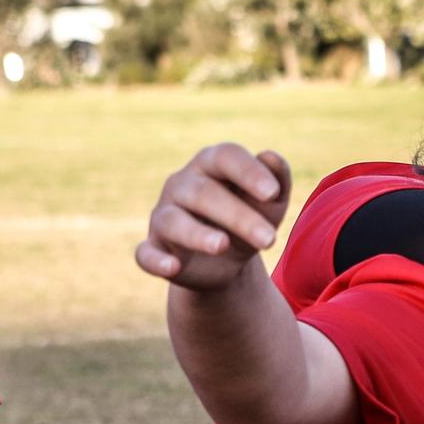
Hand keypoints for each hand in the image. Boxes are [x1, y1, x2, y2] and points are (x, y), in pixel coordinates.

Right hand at [135, 144, 292, 291]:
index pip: (225, 157)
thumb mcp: (270, 204)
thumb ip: (277, 180)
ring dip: (197, 234)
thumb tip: (270, 156)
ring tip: (222, 245)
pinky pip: (146, 253)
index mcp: (211, 165)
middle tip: (269, 240)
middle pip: (204, 193)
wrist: (228, 261)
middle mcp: (181, 185)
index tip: (272, 193)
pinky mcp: (154, 248)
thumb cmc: (249, 218)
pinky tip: (172, 266)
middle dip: (238, 216)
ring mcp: (164, 216)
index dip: (248, 172)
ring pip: (173, 221)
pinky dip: (156, 260)